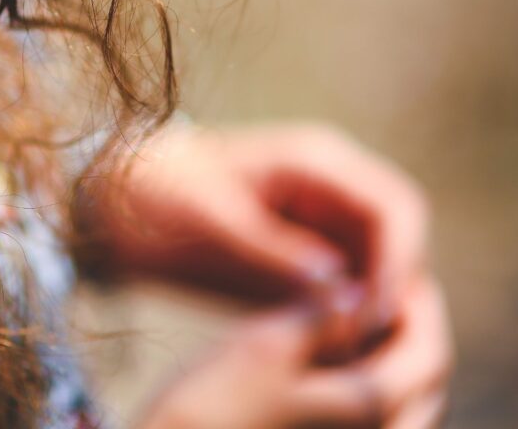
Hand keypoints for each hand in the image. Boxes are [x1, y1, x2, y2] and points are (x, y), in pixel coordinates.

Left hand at [83, 122, 429, 337]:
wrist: (118, 194)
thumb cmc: (159, 196)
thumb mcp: (212, 224)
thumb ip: (275, 253)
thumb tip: (341, 289)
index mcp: (315, 161)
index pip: (396, 207)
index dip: (400, 265)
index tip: (376, 318)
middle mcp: (331, 185)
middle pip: (400, 239)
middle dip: (396, 291)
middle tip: (369, 348)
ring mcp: (321, 217)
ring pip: (380, 266)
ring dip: (377, 308)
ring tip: (349, 357)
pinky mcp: (306, 250)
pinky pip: (349, 285)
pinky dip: (349, 317)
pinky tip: (329, 352)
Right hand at [138, 275, 450, 428]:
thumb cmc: (212, 407)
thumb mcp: (266, 345)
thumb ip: (322, 315)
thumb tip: (359, 288)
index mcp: (369, 409)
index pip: (430, 353)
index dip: (421, 304)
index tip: (398, 266)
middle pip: (424, 383)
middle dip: (413, 330)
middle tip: (385, 287)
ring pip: (400, 402)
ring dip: (390, 355)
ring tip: (358, 315)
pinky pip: (367, 414)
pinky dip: (363, 379)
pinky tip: (329, 353)